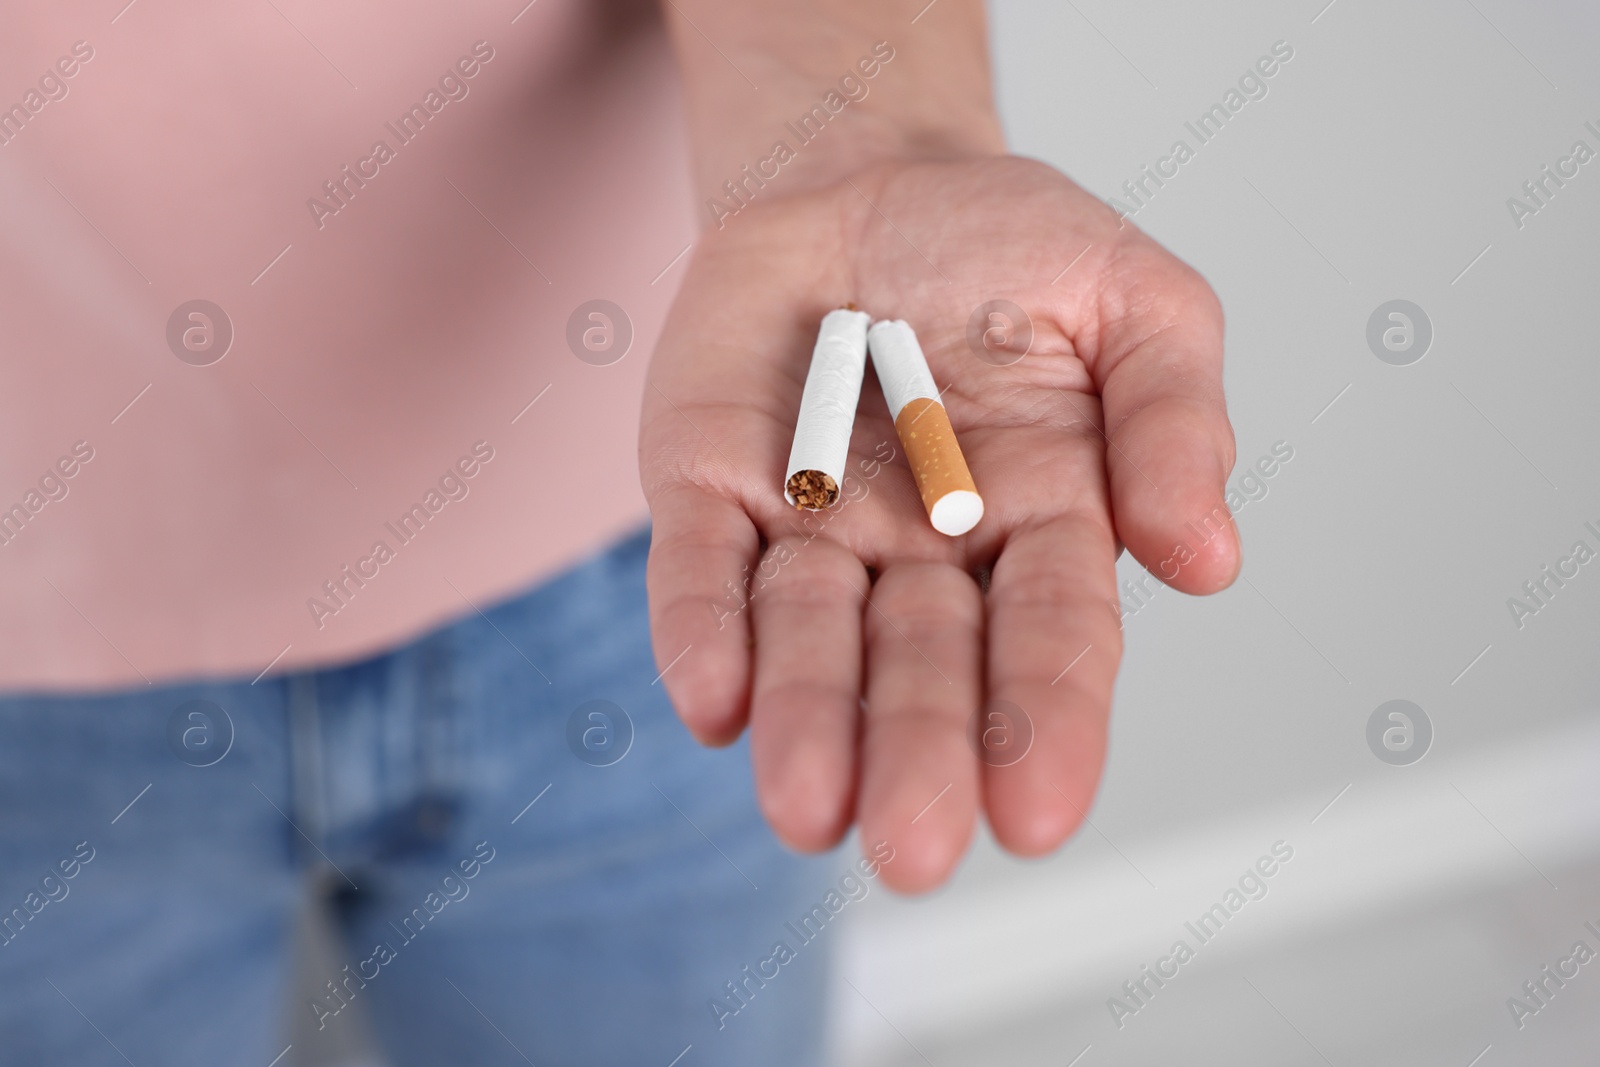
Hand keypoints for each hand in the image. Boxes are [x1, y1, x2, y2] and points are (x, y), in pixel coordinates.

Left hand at [641, 155, 1238, 892]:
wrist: (871, 178)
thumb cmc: (1015, 252)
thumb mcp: (1140, 306)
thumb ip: (1174, 423)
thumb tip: (1206, 559)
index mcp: (1043, 524)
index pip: (1050, 642)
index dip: (1046, 725)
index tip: (1035, 817)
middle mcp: (923, 553)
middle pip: (921, 667)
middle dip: (913, 755)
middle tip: (908, 847)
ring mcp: (811, 524)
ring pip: (805, 638)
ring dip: (805, 720)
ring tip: (805, 807)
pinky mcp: (710, 485)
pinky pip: (700, 568)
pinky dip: (702, 631)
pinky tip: (712, 701)